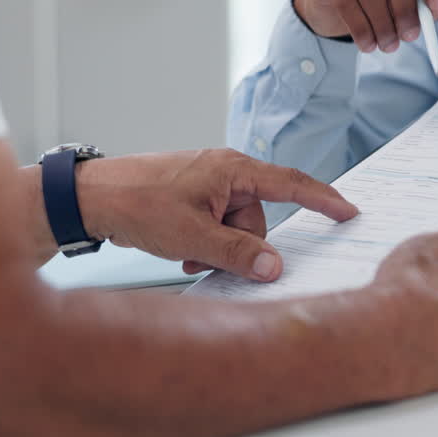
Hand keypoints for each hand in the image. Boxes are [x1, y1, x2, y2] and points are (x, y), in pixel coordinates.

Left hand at [75, 149, 357, 280]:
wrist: (89, 197)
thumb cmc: (137, 204)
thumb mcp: (192, 237)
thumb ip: (237, 253)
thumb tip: (274, 266)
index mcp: (233, 169)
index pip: (291, 184)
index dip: (323, 200)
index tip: (348, 212)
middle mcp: (225, 171)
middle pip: (258, 218)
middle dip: (239, 244)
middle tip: (205, 255)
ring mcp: (207, 182)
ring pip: (235, 226)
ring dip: (216, 246)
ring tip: (185, 252)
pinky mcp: (192, 194)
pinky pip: (215, 223)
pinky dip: (204, 240)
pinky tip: (180, 249)